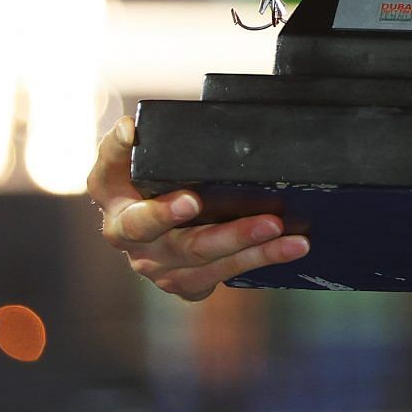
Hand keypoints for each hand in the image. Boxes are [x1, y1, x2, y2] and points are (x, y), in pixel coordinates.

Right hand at [88, 116, 308, 300]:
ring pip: (210, 265)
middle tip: (269, 223)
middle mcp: (136, 248)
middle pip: (184, 246)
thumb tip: (128, 129)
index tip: (193, 200)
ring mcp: (162, 270)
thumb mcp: (127, 162)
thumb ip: (123, 145)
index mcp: (118, 212)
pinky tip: (289, 249)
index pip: (137, 219)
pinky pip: (224, 275)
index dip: (161, 210)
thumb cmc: (141, 182)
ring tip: (292, 239)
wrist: (147, 219)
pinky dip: (259, 260)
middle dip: (230, 236)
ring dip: (255, 252)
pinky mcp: (186, 283)